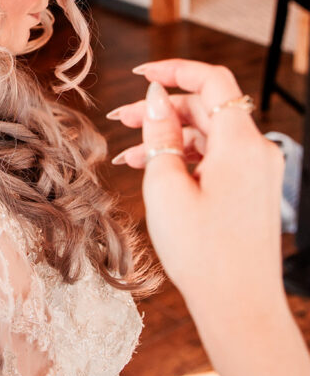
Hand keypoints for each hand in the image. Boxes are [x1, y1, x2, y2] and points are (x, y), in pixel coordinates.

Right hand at [105, 59, 284, 309]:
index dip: (174, 70)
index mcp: (241, 144)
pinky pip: (215, 157)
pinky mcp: (252, 189)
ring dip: (167, 135)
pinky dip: (183, 156)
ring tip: (128, 151)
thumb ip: (160, 133)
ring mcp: (257, 171)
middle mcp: (257, 151)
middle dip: (161, 108)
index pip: (212, 81)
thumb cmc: (202, 251)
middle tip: (119, 120)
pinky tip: (150, 170)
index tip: (139, 73)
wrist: (239, 305)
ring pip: (208, 134)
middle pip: (206, 108)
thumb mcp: (166, 186)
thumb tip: (155, 97)